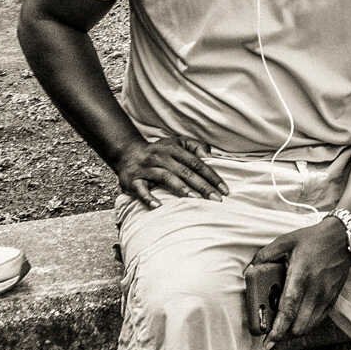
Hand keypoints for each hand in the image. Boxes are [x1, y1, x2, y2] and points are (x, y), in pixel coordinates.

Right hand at [114, 135, 228, 207]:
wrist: (126, 152)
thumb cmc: (159, 151)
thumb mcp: (177, 142)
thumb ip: (195, 146)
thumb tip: (210, 156)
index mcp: (173, 148)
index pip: (196, 162)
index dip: (211, 176)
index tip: (224, 190)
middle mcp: (160, 156)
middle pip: (184, 171)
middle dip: (202, 185)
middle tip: (216, 199)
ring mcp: (146, 168)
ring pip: (165, 177)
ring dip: (181, 188)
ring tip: (196, 199)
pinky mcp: (133, 179)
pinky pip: (141, 189)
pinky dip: (148, 198)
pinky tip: (158, 206)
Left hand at [249, 217, 350, 345]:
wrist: (342, 238)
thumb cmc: (312, 239)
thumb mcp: (285, 240)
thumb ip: (265, 254)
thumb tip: (251, 268)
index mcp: (300, 275)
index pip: (288, 308)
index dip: (278, 328)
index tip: (268, 341)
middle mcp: (315, 290)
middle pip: (299, 325)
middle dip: (283, 334)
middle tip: (270, 334)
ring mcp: (326, 296)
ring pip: (309, 326)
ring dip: (294, 331)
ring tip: (282, 328)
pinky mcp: (332, 299)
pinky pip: (318, 320)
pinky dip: (306, 324)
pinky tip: (297, 319)